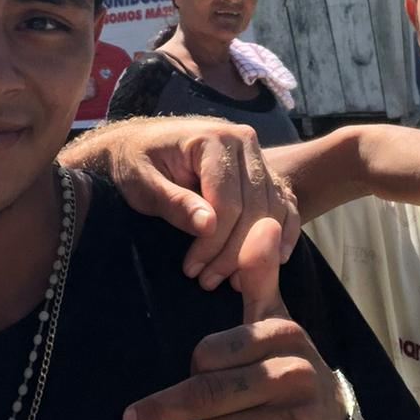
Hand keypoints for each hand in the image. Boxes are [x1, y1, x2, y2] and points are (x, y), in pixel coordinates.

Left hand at [62, 116, 299, 288]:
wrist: (141, 143)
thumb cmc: (135, 162)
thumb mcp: (142, 182)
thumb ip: (174, 202)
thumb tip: (208, 226)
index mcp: (214, 139)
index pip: (228, 201)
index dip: (214, 242)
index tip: (193, 270)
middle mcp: (244, 142)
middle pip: (255, 208)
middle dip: (233, 251)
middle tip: (208, 280)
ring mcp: (257, 156)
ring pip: (272, 210)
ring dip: (256, 250)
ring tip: (230, 279)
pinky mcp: (262, 172)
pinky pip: (284, 204)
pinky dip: (284, 233)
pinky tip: (276, 260)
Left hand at [123, 220, 361, 419]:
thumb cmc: (293, 377)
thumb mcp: (279, 325)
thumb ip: (260, 278)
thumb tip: (262, 223)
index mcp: (284, 335)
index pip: (205, 354)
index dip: (196, 368)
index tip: (199, 372)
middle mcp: (296, 374)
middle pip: (206, 396)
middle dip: (176, 411)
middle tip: (140, 419)